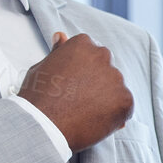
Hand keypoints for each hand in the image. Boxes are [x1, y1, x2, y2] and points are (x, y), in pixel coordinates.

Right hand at [17, 32, 133, 151]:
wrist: (43, 126)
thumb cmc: (37, 98)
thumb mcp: (42, 67)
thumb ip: (58, 52)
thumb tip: (61, 36)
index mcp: (82, 44)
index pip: (91, 56)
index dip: (81, 75)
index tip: (71, 86)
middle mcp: (102, 55)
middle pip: (105, 70)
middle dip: (96, 84)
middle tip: (78, 102)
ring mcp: (116, 77)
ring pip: (116, 88)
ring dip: (105, 100)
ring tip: (84, 114)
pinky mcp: (125, 99)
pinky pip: (125, 107)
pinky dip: (114, 116)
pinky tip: (95, 121)